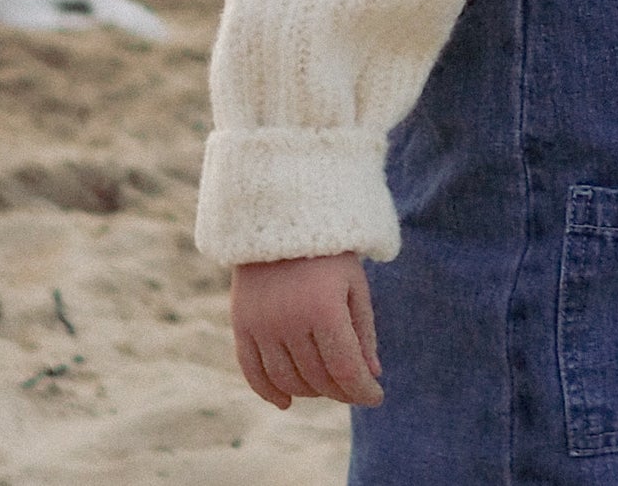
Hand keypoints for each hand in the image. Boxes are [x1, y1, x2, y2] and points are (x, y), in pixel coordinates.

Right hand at [230, 251, 383, 409]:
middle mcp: (289, 320)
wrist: (278, 214)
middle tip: (354, 387)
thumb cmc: (327, 249)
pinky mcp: (241, 323)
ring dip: (311, 390)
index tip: (376, 395)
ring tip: (326, 384)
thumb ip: (363, 331)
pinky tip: (286, 402)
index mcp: (324, 308)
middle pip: (318, 378)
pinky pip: (252, 371)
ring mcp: (262, 324)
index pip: (346, 369)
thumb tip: (371, 375)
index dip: (363, 390)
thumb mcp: (354, 283)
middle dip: (341, 390)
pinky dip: (268, 392)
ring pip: (288, 380)